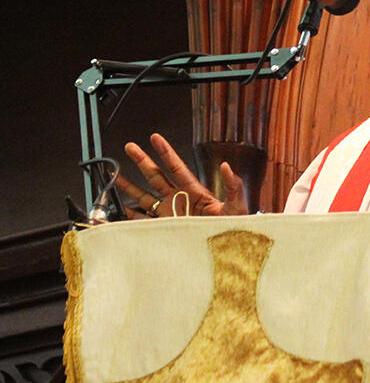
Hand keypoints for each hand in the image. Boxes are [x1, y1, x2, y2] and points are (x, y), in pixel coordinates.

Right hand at [116, 133, 247, 218]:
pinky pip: (144, 221)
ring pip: (145, 197)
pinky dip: (131, 216)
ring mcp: (170, 214)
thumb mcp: (236, 204)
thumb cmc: (235, 227)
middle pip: (156, 176)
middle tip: (130, 147)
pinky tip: (121, 210)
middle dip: (142, 161)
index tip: (154, 138)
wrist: (229, 250)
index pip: (176, 167)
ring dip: (131, 186)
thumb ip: (232, 185)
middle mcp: (178, 200)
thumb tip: (227, 166)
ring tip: (115, 176)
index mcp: (194, 191)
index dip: (165, 152)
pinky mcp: (165, 230)